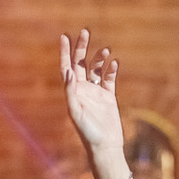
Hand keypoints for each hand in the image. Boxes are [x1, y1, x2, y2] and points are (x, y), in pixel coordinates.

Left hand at [60, 29, 123, 155]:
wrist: (105, 147)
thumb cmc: (88, 133)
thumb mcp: (76, 112)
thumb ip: (71, 92)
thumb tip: (68, 72)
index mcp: (72, 92)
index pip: (66, 67)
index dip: (64, 52)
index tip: (64, 36)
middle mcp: (83, 90)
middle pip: (81, 63)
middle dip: (82, 48)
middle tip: (86, 31)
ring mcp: (96, 93)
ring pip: (96, 69)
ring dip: (99, 58)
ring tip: (106, 50)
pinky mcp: (109, 97)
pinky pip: (109, 78)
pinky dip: (111, 69)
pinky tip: (114, 63)